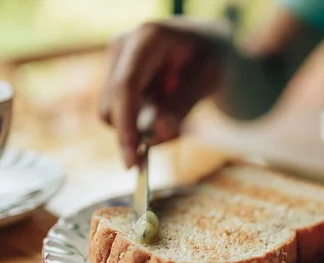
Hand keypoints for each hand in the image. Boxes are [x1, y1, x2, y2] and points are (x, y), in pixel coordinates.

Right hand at [100, 19, 229, 166]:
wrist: (207, 44)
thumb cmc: (212, 58)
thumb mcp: (209, 80)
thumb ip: (183, 104)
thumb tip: (159, 131)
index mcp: (147, 39)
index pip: (125, 88)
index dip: (125, 126)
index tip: (131, 161)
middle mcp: (122, 47)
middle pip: (112, 107)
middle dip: (136, 134)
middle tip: (175, 135)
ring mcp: (114, 62)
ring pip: (112, 115)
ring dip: (142, 128)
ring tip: (177, 113)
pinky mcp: (112, 77)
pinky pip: (119, 115)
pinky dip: (141, 124)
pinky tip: (165, 110)